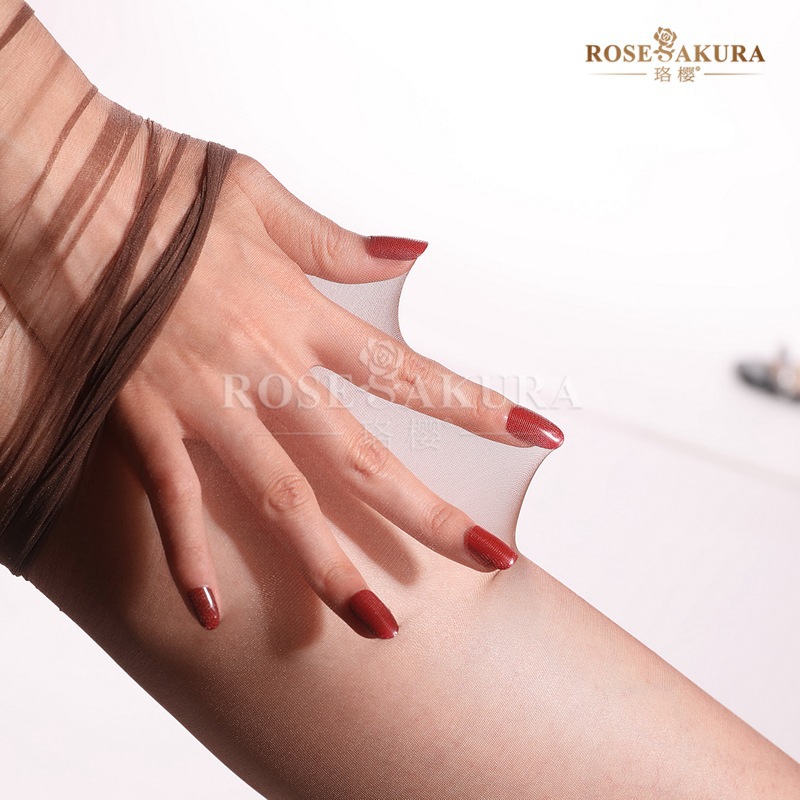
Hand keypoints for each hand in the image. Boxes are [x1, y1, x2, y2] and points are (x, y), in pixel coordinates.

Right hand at [110, 152, 563, 636]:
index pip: (409, 373)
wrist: (65, 189)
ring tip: (377, 623)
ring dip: (330, 565)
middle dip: (430, 515)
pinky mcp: (142, 420)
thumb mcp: (263, 196)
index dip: (479, 407)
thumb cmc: (163, 184)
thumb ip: (339, 243)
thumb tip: (412, 250)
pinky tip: (213, 612)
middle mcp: (264, 368)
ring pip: (281, 499)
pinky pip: (174, 501)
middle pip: (362, 458)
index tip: (539, 434)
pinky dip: (189, 557)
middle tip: (489, 563)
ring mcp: (204, 401)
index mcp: (301, 314)